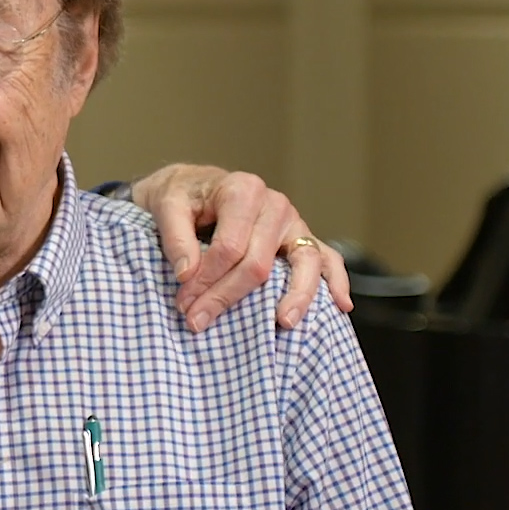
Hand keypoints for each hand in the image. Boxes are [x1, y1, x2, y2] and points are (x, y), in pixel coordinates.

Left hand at [129, 164, 352, 332]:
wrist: (193, 187)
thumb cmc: (182, 197)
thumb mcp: (167, 206)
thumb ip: (175, 238)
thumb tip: (188, 273)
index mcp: (242, 191)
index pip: (229, 247)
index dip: (205, 280)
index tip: (184, 304)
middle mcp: (274, 204)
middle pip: (258, 262)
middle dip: (226, 296)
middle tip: (198, 321)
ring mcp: (293, 222)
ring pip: (304, 262)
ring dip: (295, 295)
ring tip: (283, 322)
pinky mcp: (302, 238)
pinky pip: (328, 259)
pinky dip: (337, 281)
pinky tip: (341, 305)